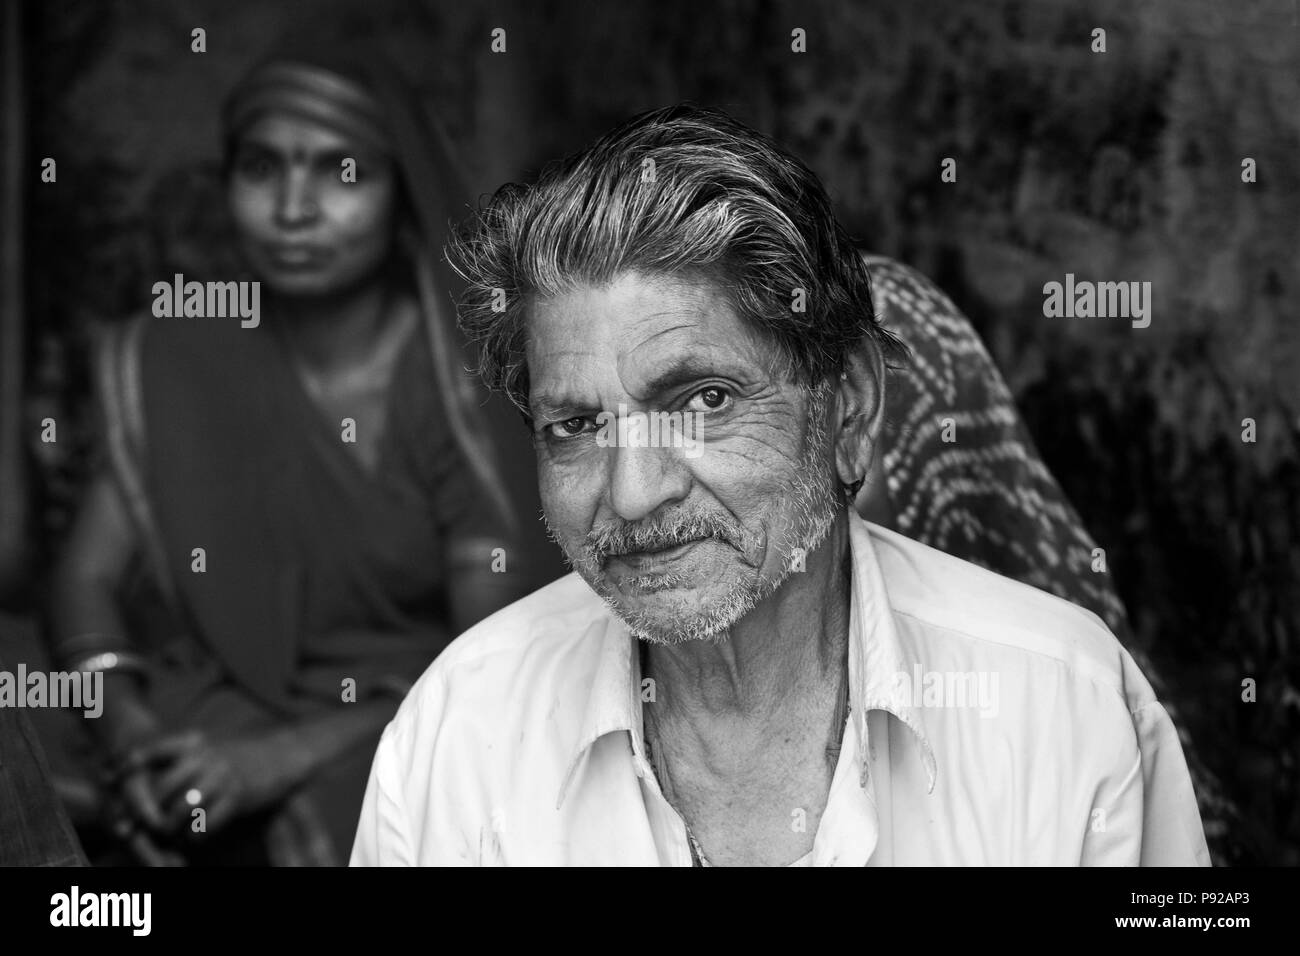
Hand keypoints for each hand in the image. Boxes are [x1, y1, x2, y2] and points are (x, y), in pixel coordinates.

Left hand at [120, 730, 302, 835]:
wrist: (284, 752)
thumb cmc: (241, 753)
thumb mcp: (210, 745)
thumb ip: (182, 758)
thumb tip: (143, 772)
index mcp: (195, 742)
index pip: (154, 751)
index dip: (131, 765)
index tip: (111, 779)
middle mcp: (206, 756)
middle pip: (163, 788)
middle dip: (150, 811)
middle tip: (145, 824)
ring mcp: (222, 776)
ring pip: (181, 807)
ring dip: (172, 826)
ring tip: (171, 833)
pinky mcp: (238, 796)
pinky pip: (206, 822)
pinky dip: (196, 834)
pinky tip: (196, 836)